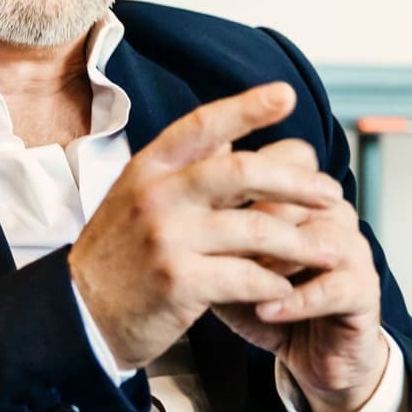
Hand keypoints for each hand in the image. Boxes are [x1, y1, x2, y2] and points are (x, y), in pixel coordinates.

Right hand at [69, 82, 345, 371]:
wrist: (80, 316)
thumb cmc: (120, 257)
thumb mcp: (138, 198)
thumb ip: (184, 170)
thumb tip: (233, 135)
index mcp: (149, 169)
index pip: (202, 125)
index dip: (246, 107)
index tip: (285, 95)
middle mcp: (157, 196)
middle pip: (242, 172)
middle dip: (296, 180)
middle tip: (331, 193)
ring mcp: (166, 239)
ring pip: (255, 230)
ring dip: (302, 242)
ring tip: (331, 251)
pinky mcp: (179, 283)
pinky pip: (246, 277)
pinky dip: (276, 283)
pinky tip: (289, 287)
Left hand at [209, 136, 386, 411]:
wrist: (308, 354)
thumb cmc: (261, 298)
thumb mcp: (223, 257)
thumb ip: (205, 222)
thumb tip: (171, 185)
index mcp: (298, 193)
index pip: (287, 155)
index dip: (250, 164)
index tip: (205, 182)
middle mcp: (330, 211)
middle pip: (299, 189)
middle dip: (255, 214)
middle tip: (215, 238)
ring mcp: (350, 247)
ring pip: (316, 235)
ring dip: (274, 258)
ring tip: (239, 276)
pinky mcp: (363, 289)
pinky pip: (334, 285)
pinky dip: (295, 299)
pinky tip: (267, 309)